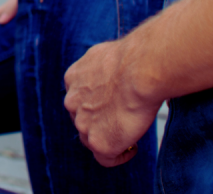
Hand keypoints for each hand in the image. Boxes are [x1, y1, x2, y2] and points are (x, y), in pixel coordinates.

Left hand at [63, 38, 160, 167]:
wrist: (140, 69)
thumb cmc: (134, 58)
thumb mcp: (109, 54)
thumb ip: (107, 66)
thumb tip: (122, 69)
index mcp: (73, 77)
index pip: (80, 98)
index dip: (96, 104)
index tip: (112, 106)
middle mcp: (73, 101)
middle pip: (82, 119)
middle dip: (99, 122)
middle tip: (121, 122)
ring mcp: (83, 123)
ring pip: (92, 139)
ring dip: (109, 138)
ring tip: (129, 136)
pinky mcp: (99, 142)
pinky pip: (106, 159)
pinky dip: (120, 156)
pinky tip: (132, 148)